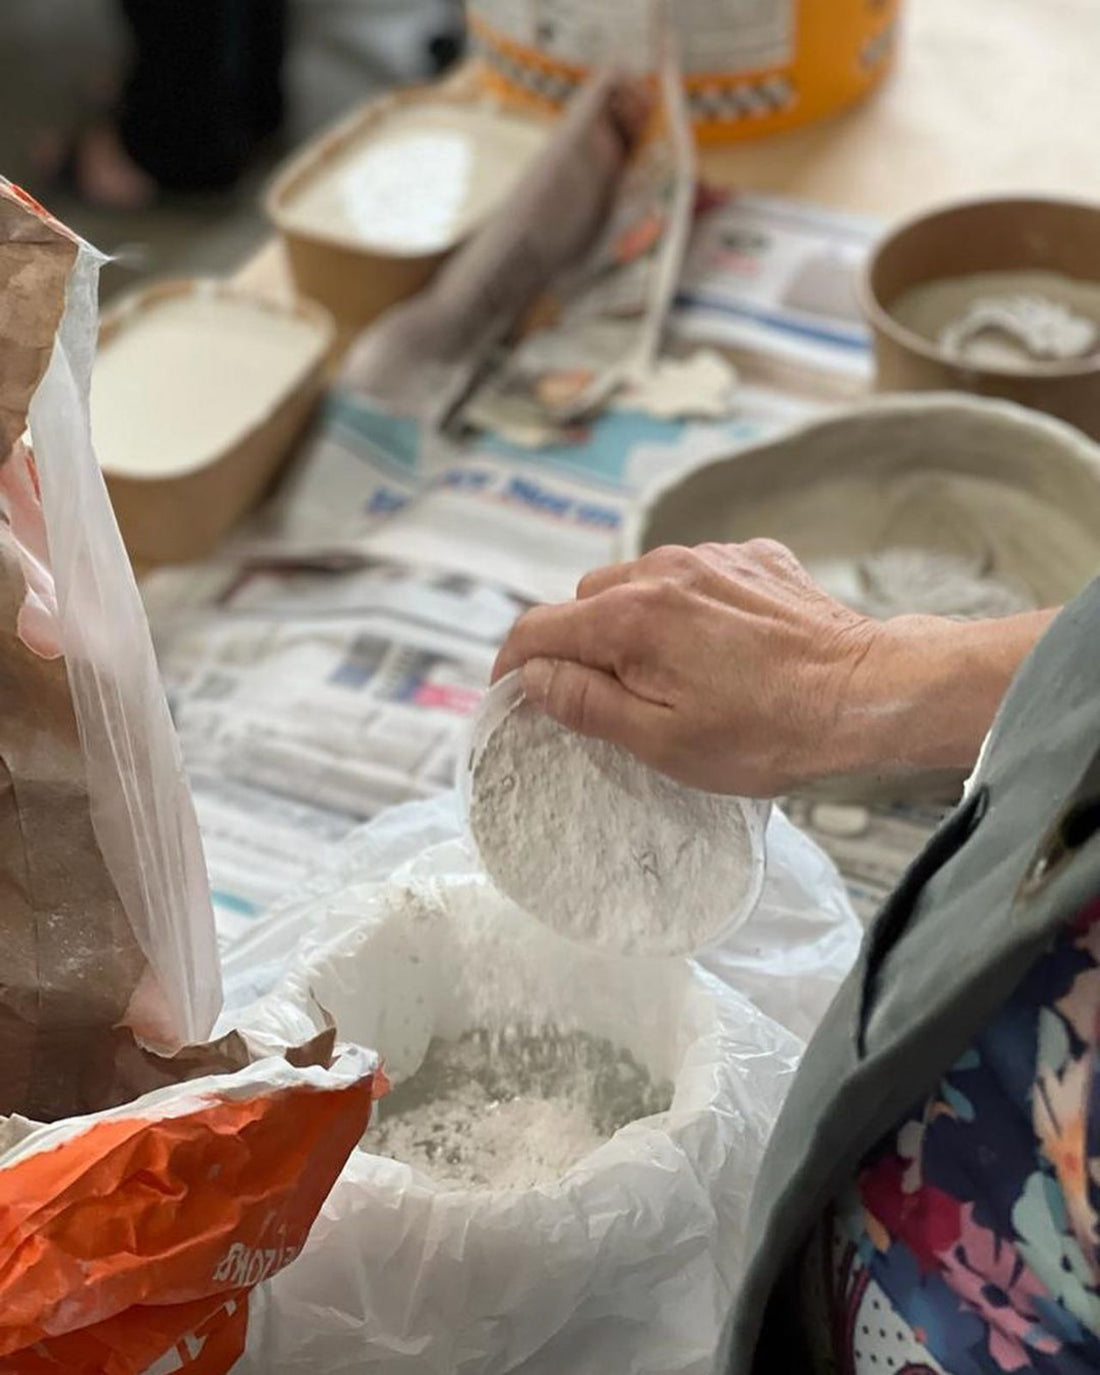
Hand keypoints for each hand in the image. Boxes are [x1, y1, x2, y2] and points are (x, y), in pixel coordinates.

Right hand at [492, 541, 1053, 796]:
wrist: (867, 692)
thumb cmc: (767, 731)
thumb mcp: (662, 739)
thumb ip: (586, 703)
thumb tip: (533, 678)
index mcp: (630, 617)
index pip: (537, 628)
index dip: (512, 665)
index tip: (514, 695)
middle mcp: (662, 570)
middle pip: (585, 600)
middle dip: (579, 646)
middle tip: (603, 697)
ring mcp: (711, 557)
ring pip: (637, 582)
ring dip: (632, 623)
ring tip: (667, 673)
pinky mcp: (752, 559)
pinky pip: (692, 574)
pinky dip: (684, 606)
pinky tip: (715, 647)